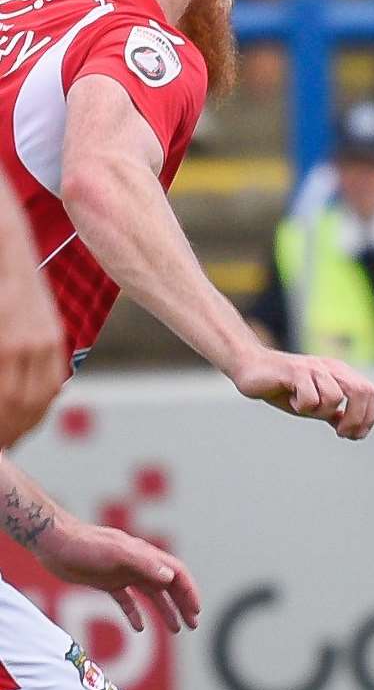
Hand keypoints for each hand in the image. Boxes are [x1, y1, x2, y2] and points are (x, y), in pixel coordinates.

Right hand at [0, 275, 65, 447]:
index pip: (43, 397)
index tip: (11, 439)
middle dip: (8, 429)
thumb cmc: (8, 285)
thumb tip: (19, 397)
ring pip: (11, 397)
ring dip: (2, 418)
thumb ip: (29, 354)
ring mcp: (19, 340)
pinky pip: (2, 380)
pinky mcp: (4, 341)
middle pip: (26, 403)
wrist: (7, 245)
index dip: (24, 424)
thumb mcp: (30, 320)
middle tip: (1, 443)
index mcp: (53, 343)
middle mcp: (42, 344)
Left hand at [36, 519, 200, 632]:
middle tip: (193, 625)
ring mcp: (125, 574)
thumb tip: (169, 577)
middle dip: (183, 605)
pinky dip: (135, 614)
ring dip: (166, 611)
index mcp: (147, 556)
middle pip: (169, 587)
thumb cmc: (87, 545)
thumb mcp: (118, 553)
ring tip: (176, 630)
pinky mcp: (108, 582)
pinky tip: (139, 628)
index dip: (190, 591)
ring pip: (152, 596)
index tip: (196, 610)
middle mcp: (141, 565)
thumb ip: (144, 564)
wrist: (56, 543)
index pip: (177, 574)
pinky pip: (127, 601)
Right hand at [229, 348, 373, 439]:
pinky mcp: (296, 371)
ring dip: (320, 412)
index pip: (370, 392)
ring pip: (334, 398)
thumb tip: (353, 430)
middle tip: (341, 433)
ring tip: (303, 407)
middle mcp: (332, 368)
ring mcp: (315, 368)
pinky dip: (302, 406)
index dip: (368, 417)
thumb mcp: (313, 405)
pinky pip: (310, 398)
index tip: (355, 436)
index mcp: (341, 373)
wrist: (252, 368)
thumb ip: (332, 413)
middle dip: (355, 418)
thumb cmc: (284, 388)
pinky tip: (291, 399)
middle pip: (362, 391)